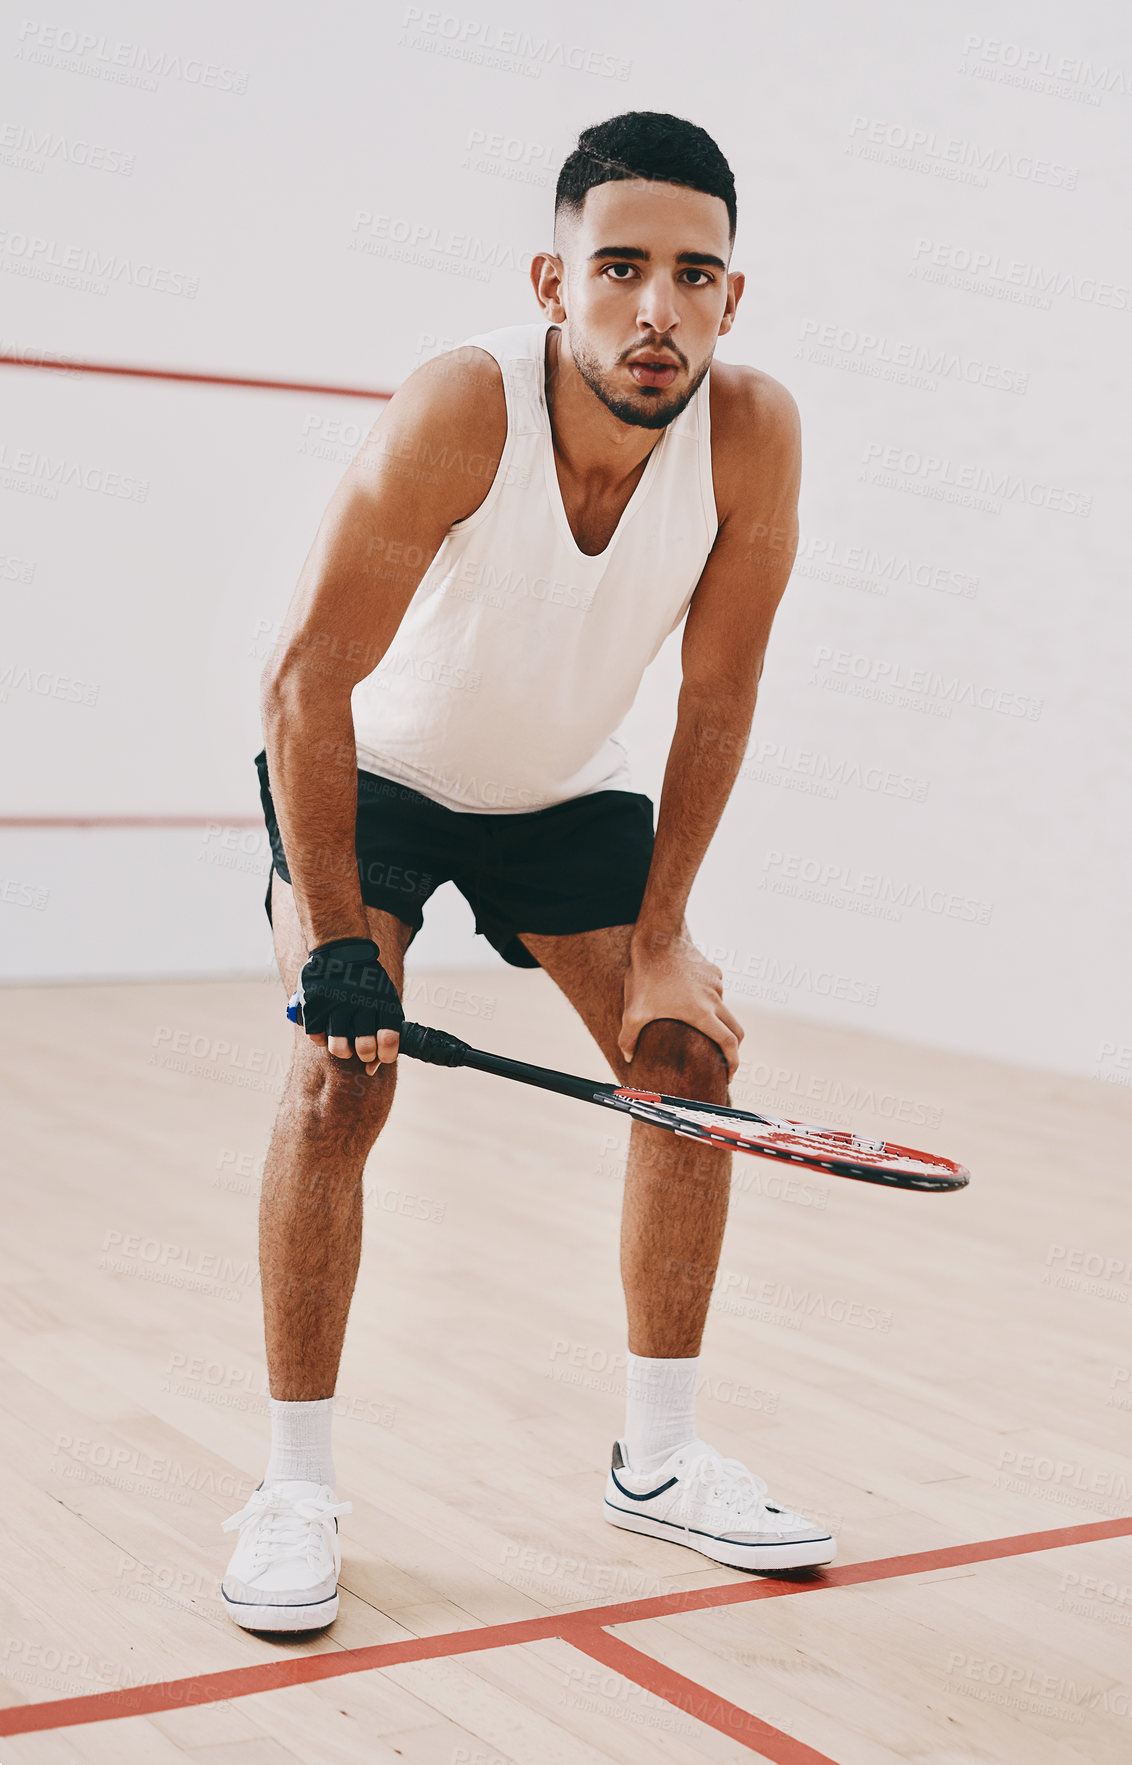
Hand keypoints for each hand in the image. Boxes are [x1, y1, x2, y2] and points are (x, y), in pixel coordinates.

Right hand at [294, 938, 402, 1075]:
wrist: (341, 952)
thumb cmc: (367, 985)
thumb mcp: (385, 1000)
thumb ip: (385, 1034)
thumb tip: (371, 1070)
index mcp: (383, 1002)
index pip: (389, 1042)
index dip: (386, 1055)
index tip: (381, 1054)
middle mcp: (360, 1003)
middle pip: (365, 1049)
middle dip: (364, 1054)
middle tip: (362, 1047)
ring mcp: (335, 1004)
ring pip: (339, 1048)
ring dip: (343, 1050)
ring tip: (344, 1040)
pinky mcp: (314, 1005)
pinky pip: (317, 1038)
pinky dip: (321, 1037)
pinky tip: (327, 1025)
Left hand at [620, 926, 743, 1078]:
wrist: (658, 939)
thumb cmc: (645, 976)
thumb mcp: (633, 1011)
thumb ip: (628, 1037)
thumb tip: (626, 1056)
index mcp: (701, 1014)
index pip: (729, 1044)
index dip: (732, 1063)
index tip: (728, 1075)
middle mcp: (714, 999)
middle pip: (736, 1030)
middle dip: (732, 1048)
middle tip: (721, 1061)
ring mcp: (716, 983)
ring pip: (725, 1009)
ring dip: (718, 1022)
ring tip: (697, 1027)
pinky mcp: (713, 970)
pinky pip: (717, 991)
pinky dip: (710, 1001)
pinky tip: (689, 999)